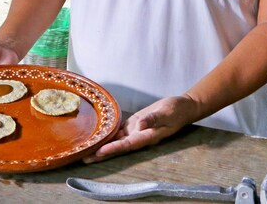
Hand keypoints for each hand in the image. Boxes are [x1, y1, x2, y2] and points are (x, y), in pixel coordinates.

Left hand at [84, 95, 200, 162]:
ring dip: (102, 145)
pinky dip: (108, 134)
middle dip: (101, 153)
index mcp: (147, 136)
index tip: (99, 152)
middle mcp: (139, 137)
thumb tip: (140, 125)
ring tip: (85, 150)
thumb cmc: (176, 110)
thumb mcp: (166, 112)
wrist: (182, 107)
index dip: (113, 149)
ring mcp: (136, 131)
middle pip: (117, 147)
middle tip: (84, 158)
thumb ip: (153, 119)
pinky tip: (96, 136)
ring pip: (116, 141)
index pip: (127, 145)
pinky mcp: (134, 124)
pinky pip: (119, 131)